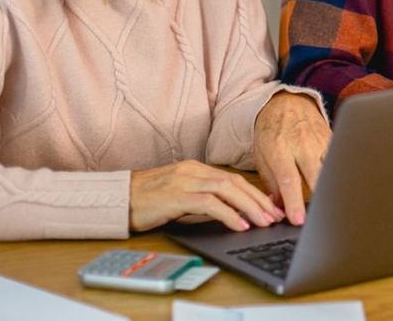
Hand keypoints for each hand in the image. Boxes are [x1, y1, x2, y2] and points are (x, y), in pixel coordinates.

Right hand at [129, 160, 284, 232]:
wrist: (116, 200)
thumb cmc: (146, 202)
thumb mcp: (180, 199)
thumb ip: (204, 202)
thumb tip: (231, 214)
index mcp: (196, 169)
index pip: (233, 179)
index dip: (255, 193)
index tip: (271, 207)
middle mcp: (193, 171)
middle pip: (235, 182)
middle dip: (259, 200)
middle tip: (276, 215)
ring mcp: (185, 181)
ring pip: (227, 190)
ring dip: (250, 206)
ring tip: (265, 221)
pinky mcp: (176, 195)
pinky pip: (209, 204)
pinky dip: (229, 214)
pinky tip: (240, 225)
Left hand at [253, 91, 331, 225]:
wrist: (286, 102)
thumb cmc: (271, 131)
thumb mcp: (262, 155)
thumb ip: (271, 182)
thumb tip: (278, 209)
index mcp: (280, 149)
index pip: (289, 180)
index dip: (294, 201)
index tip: (298, 220)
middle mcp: (302, 144)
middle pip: (315, 175)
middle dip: (319, 199)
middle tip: (319, 219)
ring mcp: (320, 140)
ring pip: (331, 168)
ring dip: (331, 188)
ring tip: (333, 207)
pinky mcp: (332, 138)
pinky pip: (338, 159)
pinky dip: (339, 174)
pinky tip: (341, 187)